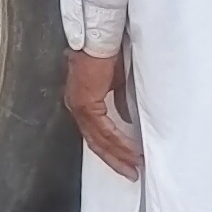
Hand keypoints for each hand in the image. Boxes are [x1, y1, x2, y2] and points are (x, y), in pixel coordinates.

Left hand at [63, 43, 141, 180]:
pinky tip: (130, 151)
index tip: (126, 160)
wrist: (101, 38)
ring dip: (118, 155)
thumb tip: (125, 117)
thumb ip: (119, 101)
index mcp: (83, 101)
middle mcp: (77, 106)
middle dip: (114, 159)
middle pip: (95, 141)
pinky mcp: (86, 104)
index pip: (96, 132)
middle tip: (130, 173)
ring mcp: (79, 106)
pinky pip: (103, 130)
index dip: (111, 149)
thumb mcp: (117, 81)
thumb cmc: (109, 53)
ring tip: (133, 166)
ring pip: (98, 139)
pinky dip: (118, 142)